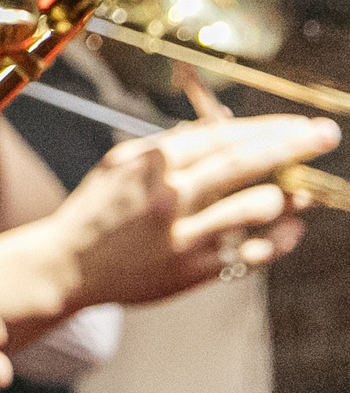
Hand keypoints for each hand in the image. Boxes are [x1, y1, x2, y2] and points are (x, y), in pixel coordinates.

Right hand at [0, 114, 340, 322]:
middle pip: (245, 161)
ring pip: (257, 205)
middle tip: (327, 135)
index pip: (221, 134)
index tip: (300, 124)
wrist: (68, 266)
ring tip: (301, 192)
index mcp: (150, 162)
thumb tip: (218, 125)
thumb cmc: (95, 212)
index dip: (267, 127)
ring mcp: (185, 233)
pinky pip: (253, 249)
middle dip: (293, 145)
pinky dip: (279, 236)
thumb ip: (166, 145)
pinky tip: (291, 226)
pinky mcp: (195, 268)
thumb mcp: (119, 165)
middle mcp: (170, 194)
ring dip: (285, 195)